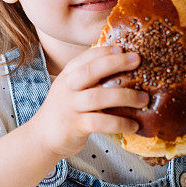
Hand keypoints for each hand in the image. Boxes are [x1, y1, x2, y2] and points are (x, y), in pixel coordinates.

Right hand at [28, 45, 148, 159]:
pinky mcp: (75, 126)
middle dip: (116, 63)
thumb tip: (122, 70)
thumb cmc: (63, 111)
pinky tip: (133, 125)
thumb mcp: (70, 89)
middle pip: (91, 71)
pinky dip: (120, 123)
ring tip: (143, 99)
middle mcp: (68, 88)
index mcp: (67, 76)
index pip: (85, 58)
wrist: (42, 137)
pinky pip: (101, 123)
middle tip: (137, 60)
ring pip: (99, 97)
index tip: (123, 48)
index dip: (105, 51)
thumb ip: (88, 79)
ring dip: (125, 96)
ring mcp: (70, 106)